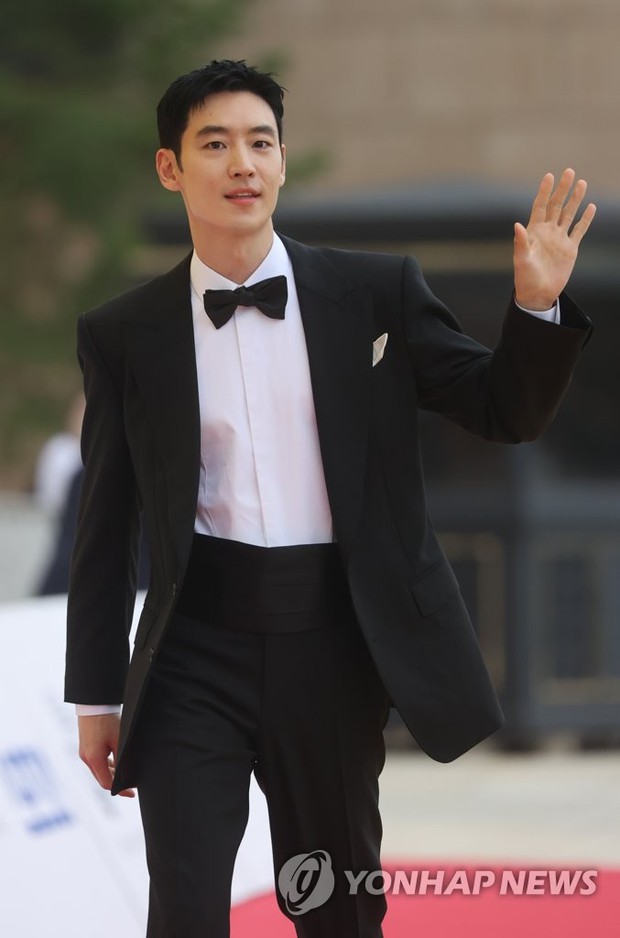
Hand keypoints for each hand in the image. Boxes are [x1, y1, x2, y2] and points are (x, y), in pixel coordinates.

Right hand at [78, 713, 135, 797]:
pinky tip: (116, 762)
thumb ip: (123, 758)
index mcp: (94, 759)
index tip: (131, 793)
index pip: (107, 783)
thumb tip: (128, 773)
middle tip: (131, 786)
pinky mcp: (85, 747)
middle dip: (116, 783)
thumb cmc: (107, 720)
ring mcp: (84, 753)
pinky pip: (96, 762)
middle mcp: (86, 758)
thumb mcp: (119, 740)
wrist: (94, 704)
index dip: (120, 790)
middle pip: (102, 778)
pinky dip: (106, 765)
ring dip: (112, 774)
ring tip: (126, 774)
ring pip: (99, 770)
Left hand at [514, 168, 595, 310]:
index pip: (540, 206)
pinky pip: (579, 230)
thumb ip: (521, 242)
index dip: (544, 191)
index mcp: (534, 232)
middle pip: (556, 205)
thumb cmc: (525, 278)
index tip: (549, 176)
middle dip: (563, 189)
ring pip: (569, 214)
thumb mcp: (521, 260)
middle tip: (569, 171)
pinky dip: (586, 219)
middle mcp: (548, 231)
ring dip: (575, 199)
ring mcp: (559, 238)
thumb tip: (517, 225)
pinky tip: (591, 207)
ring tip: (582, 183)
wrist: (538, 293)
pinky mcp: (570, 248)